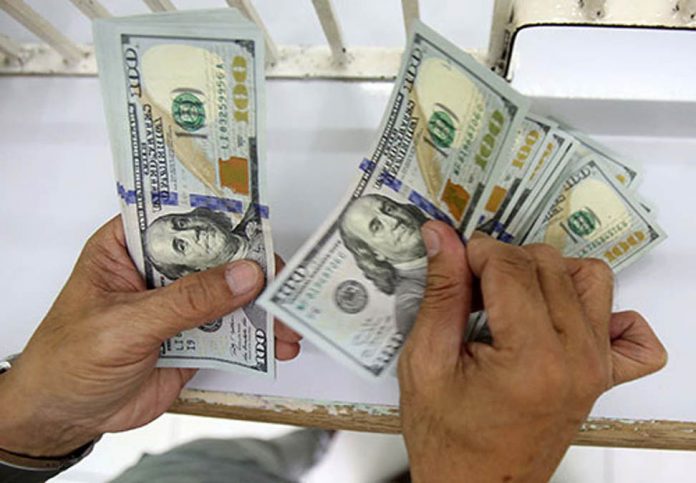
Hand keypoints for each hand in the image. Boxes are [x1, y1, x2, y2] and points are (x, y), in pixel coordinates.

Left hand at [0, 216, 300, 457]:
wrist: (65, 417)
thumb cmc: (69, 361)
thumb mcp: (125, 325)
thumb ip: (187, 301)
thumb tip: (245, 275)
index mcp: (130, 246)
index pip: (180, 217)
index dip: (219, 216)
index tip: (259, 223)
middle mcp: (159, 268)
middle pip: (216, 255)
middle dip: (254, 269)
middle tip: (284, 284)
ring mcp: (180, 302)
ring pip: (231, 292)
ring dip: (262, 306)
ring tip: (289, 324)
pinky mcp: (195, 336)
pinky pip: (234, 328)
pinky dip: (259, 336)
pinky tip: (278, 345)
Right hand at [398, 222, 665, 481]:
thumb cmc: (447, 438)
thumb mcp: (425, 361)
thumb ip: (441, 292)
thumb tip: (441, 236)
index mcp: (531, 359)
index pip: (511, 266)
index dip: (474, 252)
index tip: (452, 263)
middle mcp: (577, 359)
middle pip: (549, 264)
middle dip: (503, 262)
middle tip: (471, 290)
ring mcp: (598, 368)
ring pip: (590, 278)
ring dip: (548, 274)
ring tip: (511, 299)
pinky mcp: (605, 377)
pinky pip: (633, 332)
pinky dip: (606, 314)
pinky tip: (564, 321)